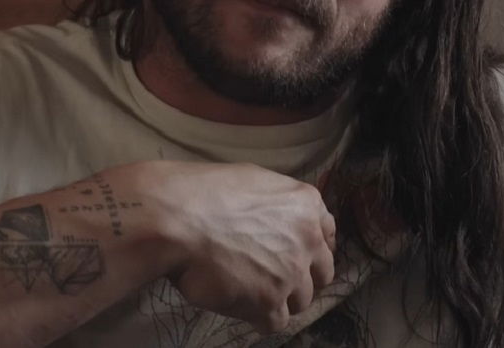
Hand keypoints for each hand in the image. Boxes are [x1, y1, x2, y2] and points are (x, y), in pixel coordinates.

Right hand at [122, 160, 336, 333]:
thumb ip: (277, 206)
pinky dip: (258, 317)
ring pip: (300, 301)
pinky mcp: (271, 303)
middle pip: (321, 274)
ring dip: (279, 299)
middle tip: (272, 278)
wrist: (176, 218)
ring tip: (248, 290)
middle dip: (301, 278)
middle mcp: (308, 239)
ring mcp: (292, 273)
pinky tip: (239, 305)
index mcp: (306, 204)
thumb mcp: (252, 182)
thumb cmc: (203, 193)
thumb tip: (274, 221)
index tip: (299, 257)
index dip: (312, 250)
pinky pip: (276, 322)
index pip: (328, 235)